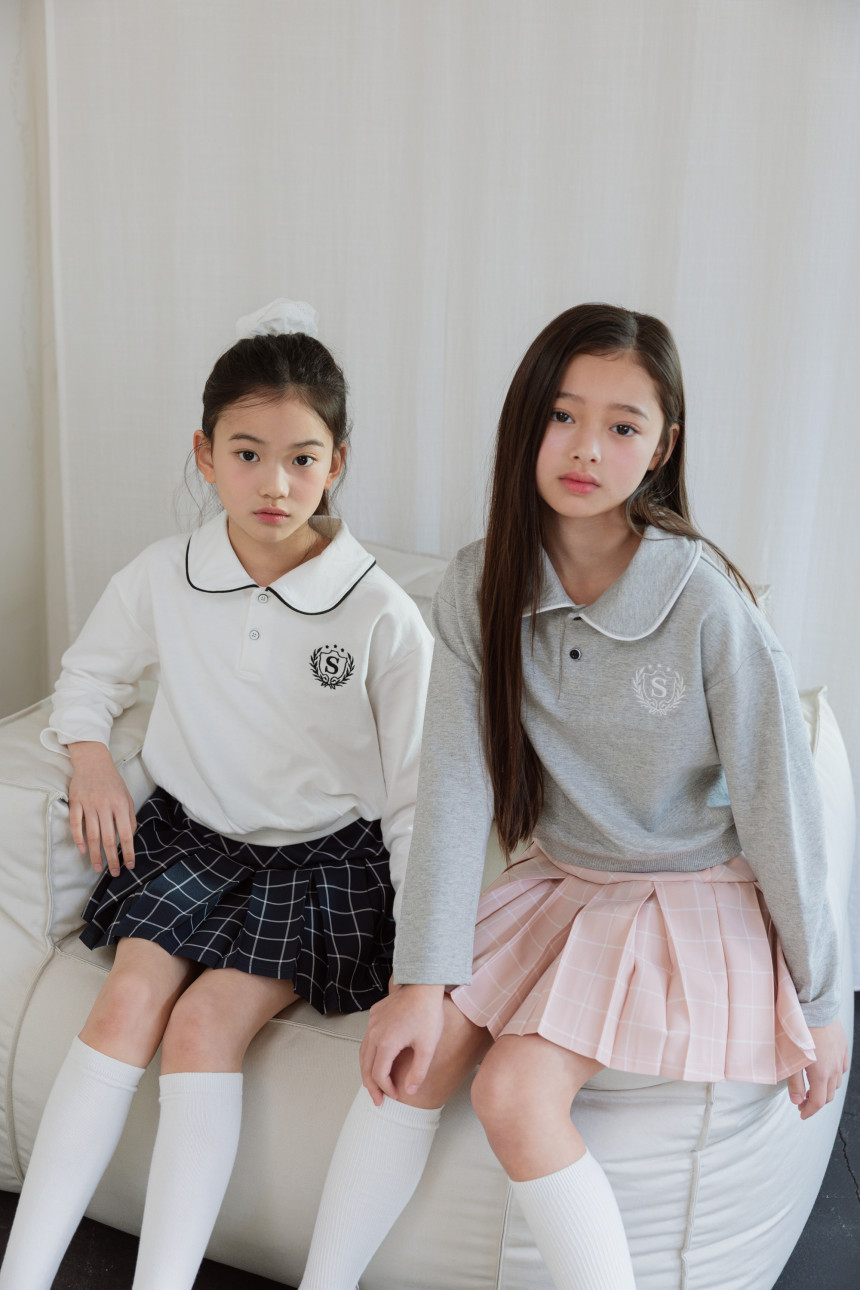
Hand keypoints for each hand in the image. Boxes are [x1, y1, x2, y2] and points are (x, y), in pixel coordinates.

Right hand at [68, 741, 136, 875]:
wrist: (94, 762)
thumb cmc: (112, 782)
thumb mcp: (127, 797)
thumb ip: (130, 816)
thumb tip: (130, 836)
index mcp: (121, 805)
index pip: (127, 833)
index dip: (129, 852)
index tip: (130, 865)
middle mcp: (105, 806)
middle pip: (109, 838)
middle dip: (112, 858)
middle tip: (113, 873)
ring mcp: (89, 804)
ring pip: (92, 835)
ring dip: (95, 854)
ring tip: (98, 868)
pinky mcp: (75, 802)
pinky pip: (76, 824)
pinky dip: (78, 838)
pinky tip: (82, 850)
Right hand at [360, 983, 445, 1105]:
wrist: (423, 985)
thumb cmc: (427, 1013)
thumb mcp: (428, 1046)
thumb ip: (418, 1071)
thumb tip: (410, 1091)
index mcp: (386, 1043)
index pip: (379, 1075)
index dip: (386, 1088)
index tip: (395, 1095)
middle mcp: (374, 1034)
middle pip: (365, 1066)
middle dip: (371, 1086)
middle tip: (377, 1099)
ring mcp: (372, 1023)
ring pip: (363, 1052)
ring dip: (367, 1070)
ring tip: (374, 1084)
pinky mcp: (374, 1015)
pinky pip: (367, 1038)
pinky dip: (369, 1053)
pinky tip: (377, 1058)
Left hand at [787, 1018, 849, 1118]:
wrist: (814, 1005)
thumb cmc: (800, 1029)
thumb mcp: (791, 1058)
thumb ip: (795, 1082)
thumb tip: (797, 1101)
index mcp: (821, 1074)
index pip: (819, 1102)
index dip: (810, 1111)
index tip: (802, 1114)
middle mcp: (834, 1068)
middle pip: (829, 1094)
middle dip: (816, 1101)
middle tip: (803, 1101)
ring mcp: (840, 1056)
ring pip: (837, 1081)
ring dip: (826, 1088)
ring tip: (813, 1086)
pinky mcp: (842, 1045)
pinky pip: (842, 1066)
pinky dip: (835, 1074)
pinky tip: (827, 1070)